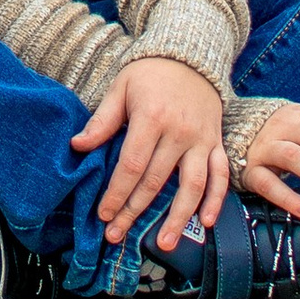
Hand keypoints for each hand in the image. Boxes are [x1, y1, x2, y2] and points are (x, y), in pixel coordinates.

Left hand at [73, 57, 228, 253]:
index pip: (132, 165)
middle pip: (156, 181)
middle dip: (134, 211)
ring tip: (165, 244)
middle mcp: (179, 132)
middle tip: (117, 234)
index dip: (117, 193)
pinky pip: (220, 174)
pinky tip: (206, 222)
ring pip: (192, 185)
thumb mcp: (120, 88)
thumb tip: (78, 145)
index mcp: (152, 118)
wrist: (190, 54)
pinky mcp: (216, 142)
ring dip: (178, 217)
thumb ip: (102, 120)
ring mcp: (201, 139)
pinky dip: (217, 199)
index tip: (103, 213)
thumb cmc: (149, 73)